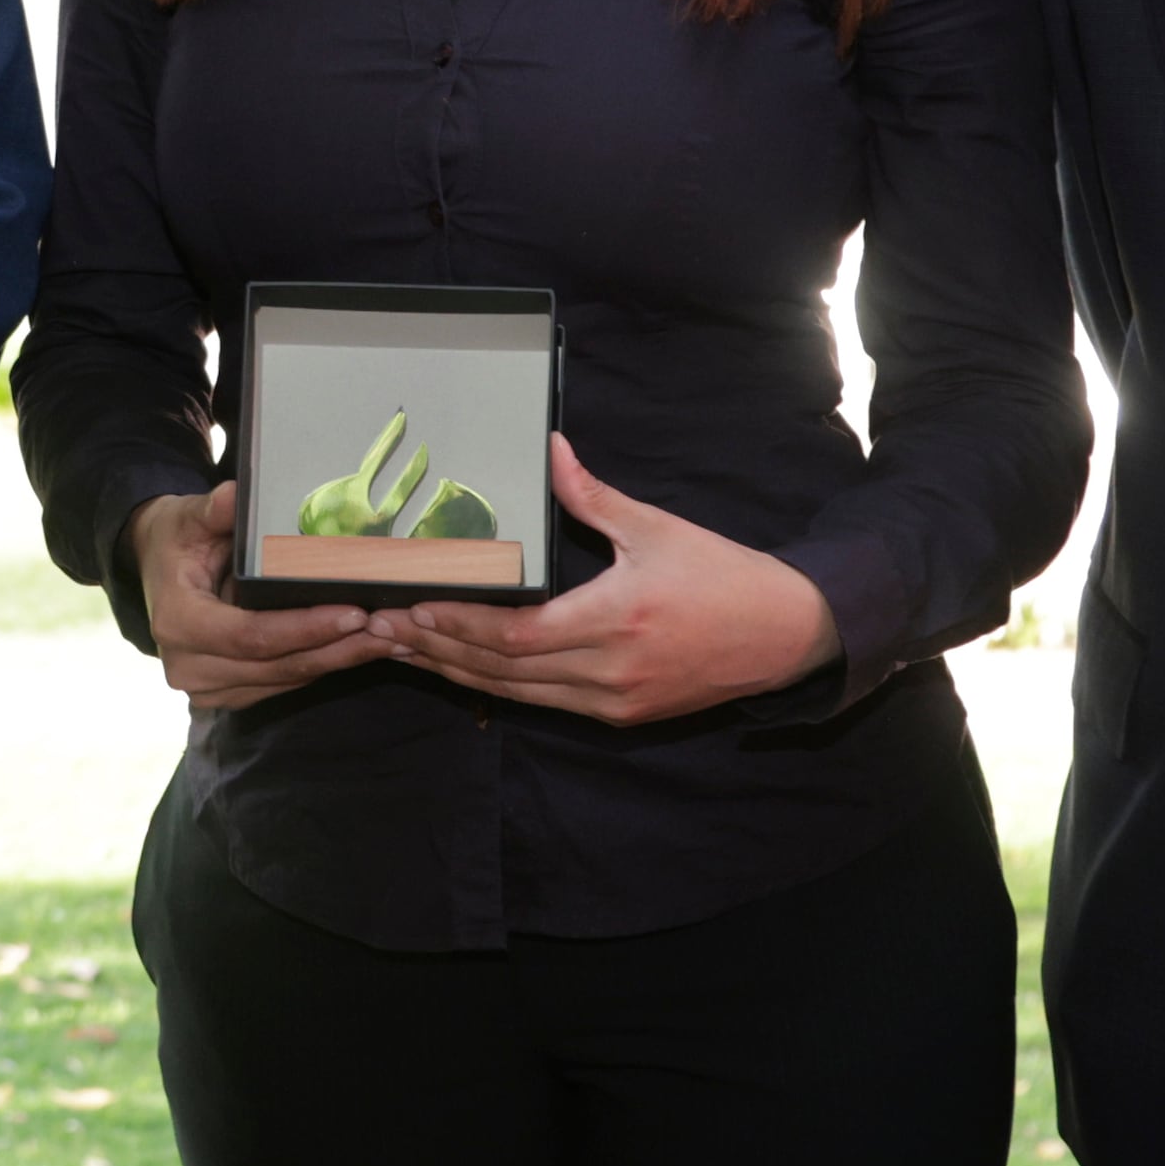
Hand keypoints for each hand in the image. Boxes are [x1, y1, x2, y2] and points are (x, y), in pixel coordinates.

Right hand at [130, 483, 403, 715]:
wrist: (157, 567)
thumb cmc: (178, 539)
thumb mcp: (189, 517)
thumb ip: (214, 511)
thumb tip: (233, 497)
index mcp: (178, 622)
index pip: (251, 635)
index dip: (305, 628)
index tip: (354, 613)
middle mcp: (189, 666)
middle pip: (277, 665)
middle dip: (338, 649)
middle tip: (393, 629)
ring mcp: (208, 687)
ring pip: (286, 680)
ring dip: (340, 661)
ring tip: (391, 639)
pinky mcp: (228, 693)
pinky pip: (283, 684)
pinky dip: (322, 666)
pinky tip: (361, 648)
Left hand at [373, 436, 842, 724]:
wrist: (785, 636)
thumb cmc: (722, 576)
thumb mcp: (655, 527)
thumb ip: (591, 495)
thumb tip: (550, 449)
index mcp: (613, 620)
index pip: (514, 634)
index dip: (456, 624)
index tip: (410, 606)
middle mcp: (607, 672)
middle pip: (502, 671)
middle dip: (436, 650)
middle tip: (379, 632)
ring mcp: (612, 701)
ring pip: (516, 695)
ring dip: (457, 674)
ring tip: (404, 653)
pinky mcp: (621, 716)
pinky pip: (545, 704)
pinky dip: (498, 687)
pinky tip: (463, 671)